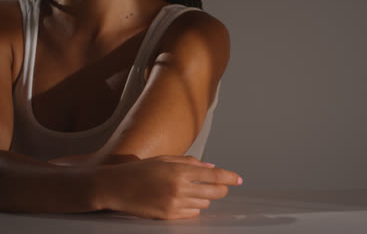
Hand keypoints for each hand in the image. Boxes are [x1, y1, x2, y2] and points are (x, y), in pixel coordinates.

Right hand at [97, 155, 241, 219]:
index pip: (214, 176)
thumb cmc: (140, 170)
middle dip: (221, 189)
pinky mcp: (168, 216)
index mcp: (180, 170)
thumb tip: (211, 167)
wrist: (116, 188)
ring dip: (204, 198)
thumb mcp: (165, 160)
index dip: (230, 177)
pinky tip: (184, 200)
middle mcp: (180, 188)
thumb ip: (190, 162)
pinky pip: (191, 214)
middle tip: (220, 187)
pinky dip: (193, 207)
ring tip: (193, 191)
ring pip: (204, 204)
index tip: (239, 179)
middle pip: (214, 193)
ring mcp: (174, 204)